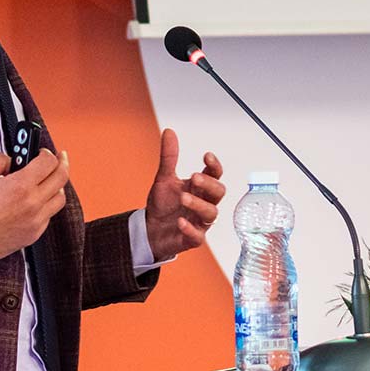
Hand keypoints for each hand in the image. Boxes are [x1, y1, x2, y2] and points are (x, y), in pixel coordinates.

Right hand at [0, 149, 70, 269]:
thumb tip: (11, 159)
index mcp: (20, 186)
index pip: (48, 162)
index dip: (47, 153)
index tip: (42, 152)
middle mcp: (32, 204)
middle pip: (61, 178)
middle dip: (61, 164)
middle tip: (59, 159)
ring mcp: (35, 221)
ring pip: (60, 199)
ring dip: (57, 186)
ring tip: (49, 180)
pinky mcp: (33, 234)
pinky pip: (49, 215)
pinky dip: (46, 205)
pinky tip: (36, 201)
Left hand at [143, 129, 224, 262]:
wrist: (150, 230)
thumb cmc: (163, 204)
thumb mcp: (164, 178)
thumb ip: (169, 157)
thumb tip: (169, 131)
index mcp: (199, 187)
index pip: (215, 174)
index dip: (214, 165)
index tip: (206, 156)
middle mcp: (203, 203)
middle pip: (219, 193)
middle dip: (209, 184)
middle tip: (194, 177)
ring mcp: (200, 221)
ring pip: (211, 213)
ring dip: (198, 204)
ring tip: (183, 197)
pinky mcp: (193, 238)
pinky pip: (198, 236)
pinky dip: (190, 229)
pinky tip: (180, 222)